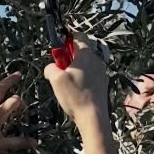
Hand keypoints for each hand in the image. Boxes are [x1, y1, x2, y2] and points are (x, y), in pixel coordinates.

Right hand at [44, 35, 116, 153]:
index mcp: (86, 55)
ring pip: (85, 63)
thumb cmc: (75, 96)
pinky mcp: (102, 83)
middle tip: (59, 67)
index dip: (67, 37)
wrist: (93, 117)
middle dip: (68, 56)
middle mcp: (96, 61)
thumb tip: (51, 67)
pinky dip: (81, 77)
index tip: (58, 45)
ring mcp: (101, 72)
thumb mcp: (55, 79)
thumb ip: (50, 68)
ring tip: (65, 81)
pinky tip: (74, 90)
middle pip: (81, 50)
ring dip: (74, 67)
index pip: (79, 36)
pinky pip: (90, 74)